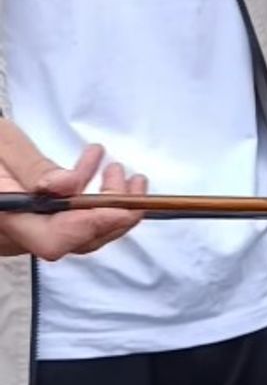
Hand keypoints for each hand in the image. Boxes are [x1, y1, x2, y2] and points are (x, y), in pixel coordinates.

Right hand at [0, 121, 146, 260]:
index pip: (54, 239)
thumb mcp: (0, 144)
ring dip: (108, 203)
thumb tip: (70, 185)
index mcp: (3, 215)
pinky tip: (96, 160)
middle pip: (75, 241)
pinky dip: (89, 195)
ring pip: (77, 231)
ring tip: (119, 169)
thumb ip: (33, 167)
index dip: (93, 226)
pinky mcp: (30, 223)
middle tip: (134, 181)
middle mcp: (13, 233)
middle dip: (114, 213)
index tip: (124, 206)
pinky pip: (67, 218)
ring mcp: (22, 232)